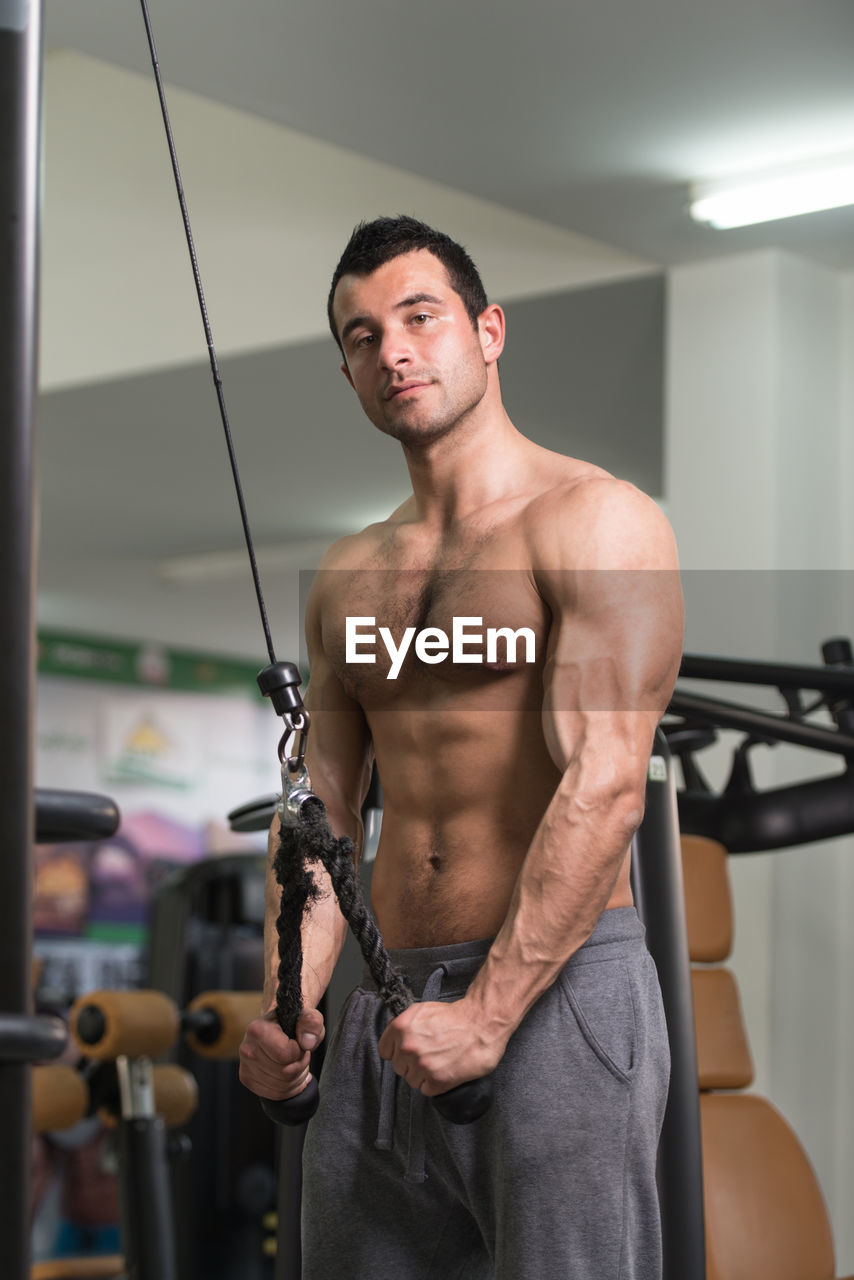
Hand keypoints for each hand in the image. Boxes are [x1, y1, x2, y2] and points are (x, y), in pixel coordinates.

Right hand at [238, 1006, 323, 1100]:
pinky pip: (275, 1095)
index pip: (285, 1055)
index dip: (299, 1052)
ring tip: (296, 1062)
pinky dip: (289, 1088)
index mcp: (257, 1030)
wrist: (278, 1027)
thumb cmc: (294, 1022)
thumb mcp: (308, 1016)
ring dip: (296, 1077)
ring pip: (281, 1086)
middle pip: (284, 1073)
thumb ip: (311, 1022)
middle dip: (300, 1065)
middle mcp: (246, 1048)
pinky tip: (291, 1074)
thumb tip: (307, 1042)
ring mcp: (245, 1066)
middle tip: (301, 1054)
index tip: (299, 1043)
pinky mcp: (248, 1079)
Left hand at [377, 997, 505, 1096]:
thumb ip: (404, 1024)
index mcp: (400, 1028)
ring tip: (439, 1062)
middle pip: (399, 1067)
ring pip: (412, 1081)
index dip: (397, 1051)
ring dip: (423, 1075)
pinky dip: (435, 1084)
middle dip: (411, 1063)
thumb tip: (393, 1035)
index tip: (407, 1052)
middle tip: (429, 1054)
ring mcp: (422, 1065)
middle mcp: (408, 1047)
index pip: (385, 1051)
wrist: (481, 1023)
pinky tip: (445, 1071)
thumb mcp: (422, 1010)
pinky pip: (426, 1090)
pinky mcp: (437, 1080)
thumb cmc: (454, 1016)